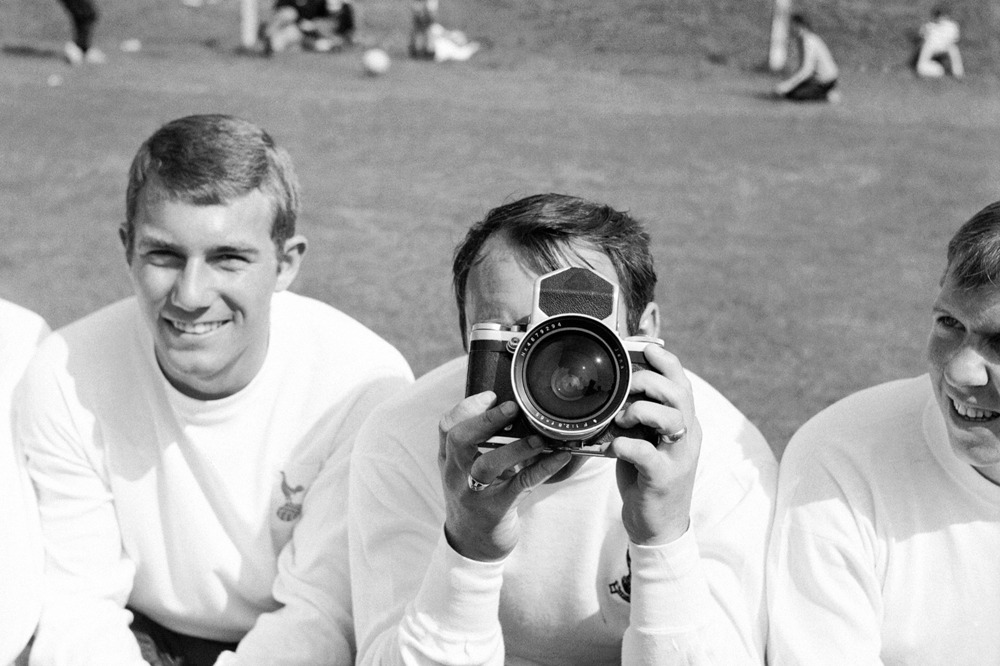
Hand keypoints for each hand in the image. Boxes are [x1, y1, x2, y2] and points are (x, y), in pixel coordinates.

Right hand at [438, 392, 571, 561]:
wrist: (472, 544)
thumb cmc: (476, 497)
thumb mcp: (467, 469)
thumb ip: (480, 443)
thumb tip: (517, 411)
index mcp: (449, 460)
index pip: (446, 428)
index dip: (466, 408)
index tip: (490, 395)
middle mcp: (455, 474)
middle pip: (459, 440)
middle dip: (485, 420)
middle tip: (512, 407)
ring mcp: (472, 494)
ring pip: (487, 465)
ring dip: (515, 448)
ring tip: (539, 437)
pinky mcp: (495, 510)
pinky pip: (519, 485)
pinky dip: (541, 469)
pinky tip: (560, 457)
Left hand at [609, 345, 700, 545]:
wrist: (659, 526)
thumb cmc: (647, 476)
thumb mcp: (647, 439)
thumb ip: (640, 415)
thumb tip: (616, 387)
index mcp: (685, 422)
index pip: (682, 383)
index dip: (666, 362)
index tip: (644, 348)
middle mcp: (688, 436)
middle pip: (680, 394)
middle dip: (649, 382)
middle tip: (626, 388)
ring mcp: (679, 458)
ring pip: (673, 419)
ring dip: (642, 410)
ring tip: (622, 419)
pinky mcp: (664, 479)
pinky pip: (648, 454)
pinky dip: (627, 445)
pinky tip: (615, 445)